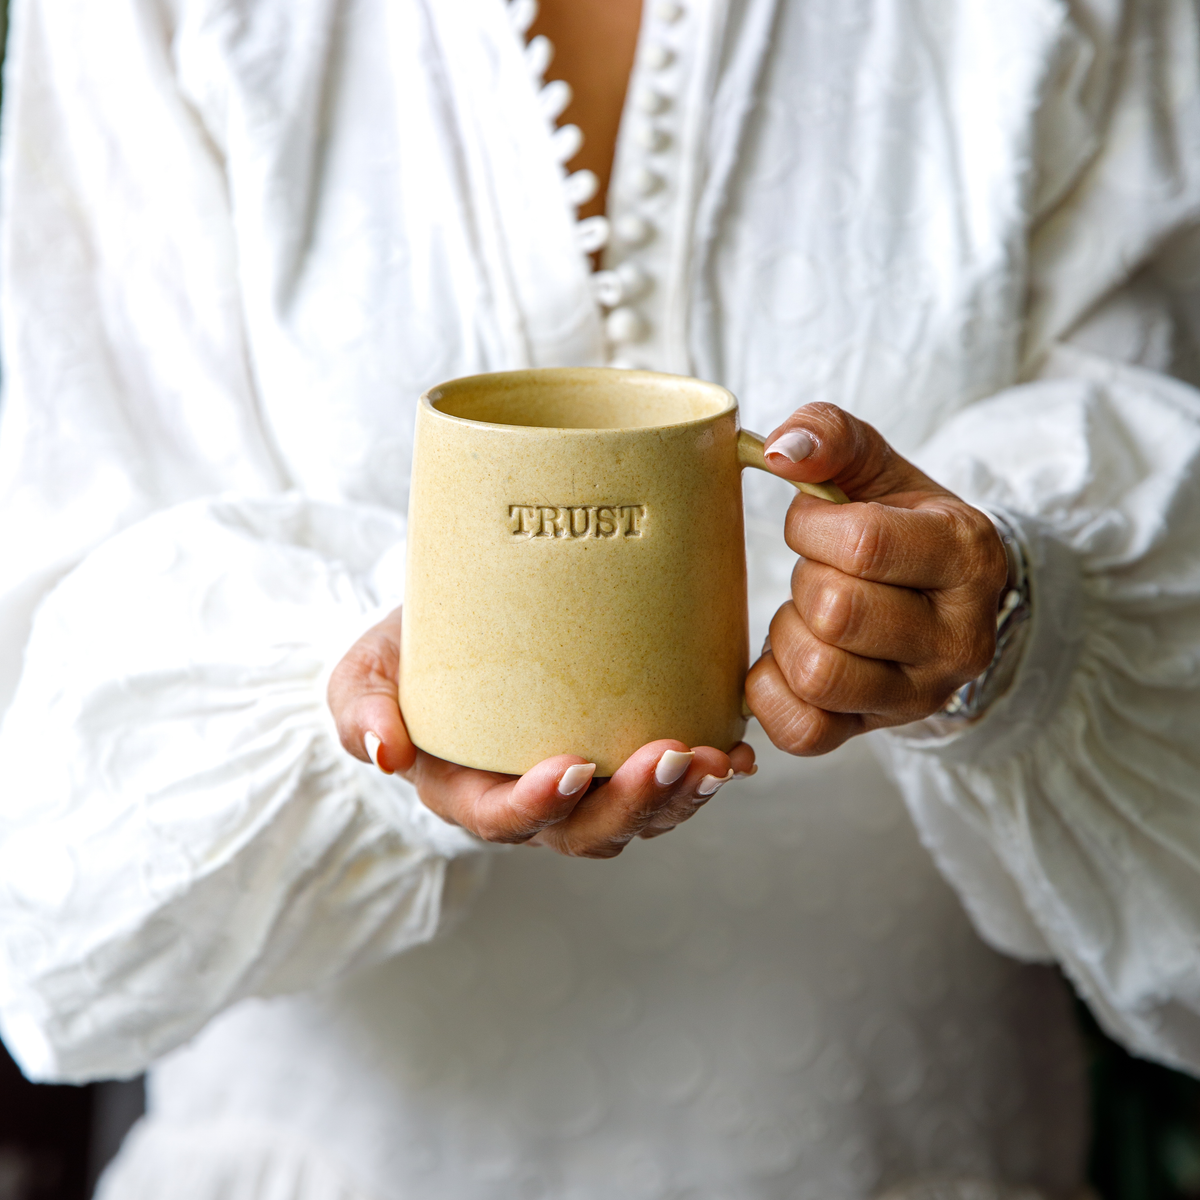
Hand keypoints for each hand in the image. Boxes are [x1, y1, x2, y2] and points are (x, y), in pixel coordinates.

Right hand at [327, 607, 755, 856]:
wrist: (460, 632)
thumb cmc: (410, 655)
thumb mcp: (365, 671)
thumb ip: (359, 707)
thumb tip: (381, 754)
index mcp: (468, 793)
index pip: (504, 818)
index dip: (539, 804)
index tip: (573, 767)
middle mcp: (532, 805)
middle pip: (586, 831)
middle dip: (633, 804)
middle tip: (671, 757)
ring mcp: (583, 790)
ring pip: (636, 819)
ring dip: (681, 798)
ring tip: (718, 761)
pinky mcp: (621, 762)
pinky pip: (666, 788)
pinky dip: (703, 777)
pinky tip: (736, 753)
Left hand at [746, 402, 1008, 754]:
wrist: (941, 599)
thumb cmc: (901, 524)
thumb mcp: (878, 467)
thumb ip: (830, 435)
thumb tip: (777, 449)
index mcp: (967, 557)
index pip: (865, 544)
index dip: (812, 526)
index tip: (815, 521)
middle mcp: (957, 638)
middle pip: (837, 612)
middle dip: (805, 580)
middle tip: (819, 571)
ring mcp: (919, 695)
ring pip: (817, 674)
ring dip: (789, 634)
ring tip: (810, 614)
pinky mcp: (875, 732)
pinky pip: (801, 730)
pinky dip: (771, 690)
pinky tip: (786, 657)